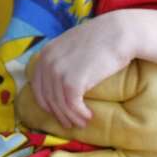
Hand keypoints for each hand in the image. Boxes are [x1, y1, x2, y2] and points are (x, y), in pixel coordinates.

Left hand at [30, 12, 136, 128]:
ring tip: (83, 122)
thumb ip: (62, 59)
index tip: (58, 112)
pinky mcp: (72, 81)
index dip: (46, 103)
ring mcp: (58, 71)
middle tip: (70, 124)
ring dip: (72, 117)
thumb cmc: (101, 40)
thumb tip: (59, 82)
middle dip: (58, 114)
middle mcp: (47, 62)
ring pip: (60, 104)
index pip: (37, 86)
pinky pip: (71, 105)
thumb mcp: (72, 46)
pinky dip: (79, 114)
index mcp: (46, 53)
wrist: (119, 32)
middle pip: (48, 98)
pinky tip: (89, 116)